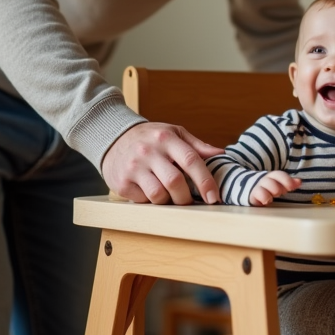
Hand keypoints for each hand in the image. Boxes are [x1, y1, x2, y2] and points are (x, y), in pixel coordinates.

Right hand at [101, 122, 223, 204]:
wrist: (113, 138)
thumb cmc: (150, 138)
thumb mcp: (174, 133)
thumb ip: (197, 146)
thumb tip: (221, 154)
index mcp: (166, 138)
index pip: (191, 160)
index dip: (205, 181)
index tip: (214, 197)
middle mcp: (149, 151)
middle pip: (175, 181)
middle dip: (186, 197)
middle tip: (189, 200)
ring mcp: (133, 167)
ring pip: (158, 195)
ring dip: (168, 201)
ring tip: (168, 195)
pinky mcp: (122, 183)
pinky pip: (143, 200)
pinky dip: (152, 201)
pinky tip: (150, 191)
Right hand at [250, 171, 300, 206]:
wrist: (252, 190)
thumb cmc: (269, 187)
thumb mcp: (280, 184)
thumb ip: (290, 183)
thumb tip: (299, 182)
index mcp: (273, 176)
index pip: (279, 175)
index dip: (286, 180)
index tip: (292, 187)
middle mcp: (265, 180)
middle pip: (272, 180)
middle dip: (278, 187)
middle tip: (281, 193)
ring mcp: (258, 187)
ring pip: (264, 185)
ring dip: (271, 191)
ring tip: (273, 197)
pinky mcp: (253, 195)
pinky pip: (257, 195)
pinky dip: (264, 197)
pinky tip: (267, 201)